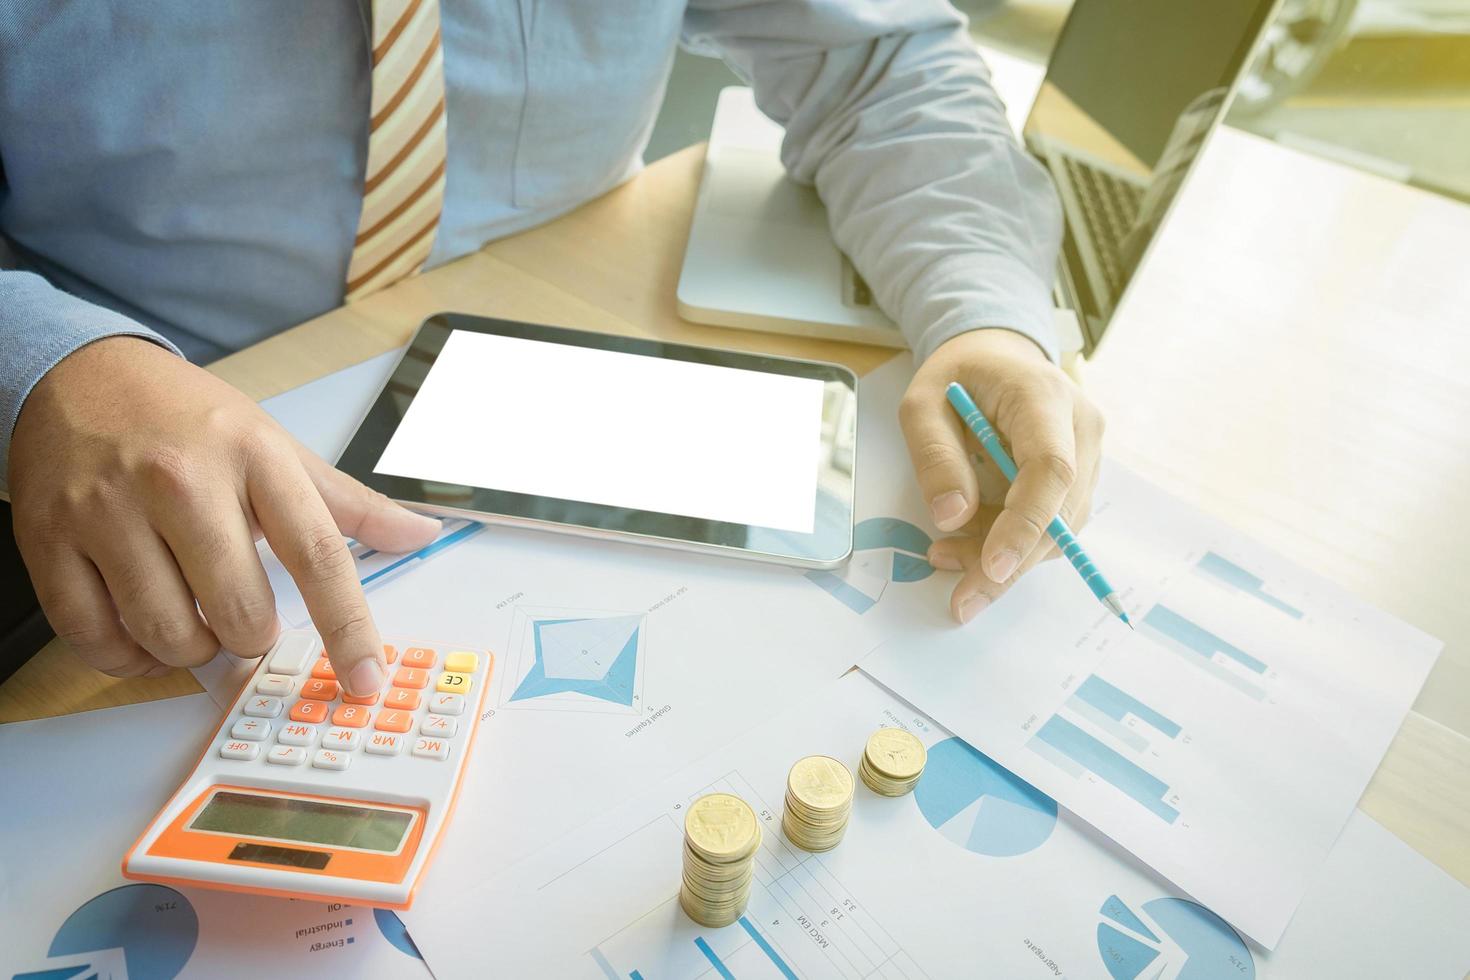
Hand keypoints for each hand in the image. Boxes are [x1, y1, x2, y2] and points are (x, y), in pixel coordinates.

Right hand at [8, 336, 440, 693]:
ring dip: (192, 650)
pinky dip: (128, 656)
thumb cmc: (189, 420)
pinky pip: (95, 637)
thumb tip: (420, 534)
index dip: (348, 627)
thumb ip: (349, 503)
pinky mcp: (50, 537)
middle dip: (252, 637)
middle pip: (240, 610)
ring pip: (168, 633)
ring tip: (196, 621)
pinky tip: (143, 633)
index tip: (367, 676)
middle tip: (247, 620)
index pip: (318, 554)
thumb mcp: (276, 446)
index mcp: (253, 456)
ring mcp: (109, 509)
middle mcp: (181, 480)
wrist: (82, 376)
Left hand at [899, 329, 1103, 622]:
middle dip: (1010, 562)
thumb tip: (952, 516)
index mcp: (1043, 396)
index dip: (1025, 523)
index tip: (993, 568)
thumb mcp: (922, 404)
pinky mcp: (1079, 476)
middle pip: (1061, 510)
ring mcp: (1088, 453)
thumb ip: (934, 455)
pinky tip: (968, 543)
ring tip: (945, 556)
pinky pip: (1053, 523)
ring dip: (1005, 557)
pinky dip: (1012, 544)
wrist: (996, 357)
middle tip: (961, 599)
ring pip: (1060, 527)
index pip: (1050, 468)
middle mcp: (1081, 426)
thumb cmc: (958, 376)